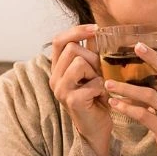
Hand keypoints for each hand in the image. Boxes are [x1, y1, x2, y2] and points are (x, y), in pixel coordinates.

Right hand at [48, 23, 111, 155]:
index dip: (76, 31)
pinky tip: (101, 97)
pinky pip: (91, 82)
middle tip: (99, 73)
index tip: (96, 28)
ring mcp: (61, 90)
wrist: (97, 127)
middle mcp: (54, 78)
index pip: (58, 40)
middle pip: (71, 49)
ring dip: (96, 73)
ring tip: (99, 85)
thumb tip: (97, 30)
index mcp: (58, 68)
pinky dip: (101, 88)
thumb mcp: (92, 71)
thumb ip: (91, 53)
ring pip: (79, 63)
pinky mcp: (71, 101)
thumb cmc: (96, 97)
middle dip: (92, 57)